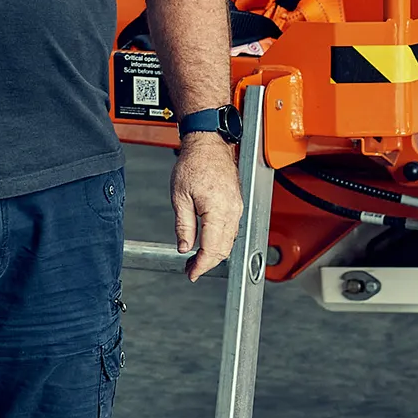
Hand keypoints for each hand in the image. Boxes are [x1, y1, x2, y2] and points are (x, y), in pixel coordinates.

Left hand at [171, 135, 242, 280]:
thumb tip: (184, 247)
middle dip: (207, 263)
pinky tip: (207, 242)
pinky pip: (232, 230)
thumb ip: (183, 226)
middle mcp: (232, 211)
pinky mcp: (237, 204)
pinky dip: (220, 241)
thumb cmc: (194, 163)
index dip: (201, 265)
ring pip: (230, 241)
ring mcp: (237, 207)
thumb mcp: (179, 196)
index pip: (212, 248)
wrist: (208, 143)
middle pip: (224, 249)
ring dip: (214, 253)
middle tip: (190, 269)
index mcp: (218, 209)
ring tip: (195, 259)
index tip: (191, 273)